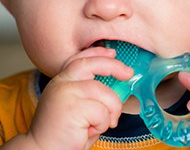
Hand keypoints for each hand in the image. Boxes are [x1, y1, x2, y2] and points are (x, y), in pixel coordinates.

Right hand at [1, 47, 133, 149]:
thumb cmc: (63, 134)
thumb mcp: (77, 107)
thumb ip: (90, 94)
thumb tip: (116, 85)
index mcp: (61, 82)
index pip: (79, 59)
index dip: (97, 53)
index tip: (112, 53)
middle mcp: (61, 83)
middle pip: (92, 65)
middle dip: (114, 66)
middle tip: (128, 73)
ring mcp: (65, 94)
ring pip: (104, 92)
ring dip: (110, 111)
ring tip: (99, 125)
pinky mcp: (72, 108)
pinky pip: (102, 112)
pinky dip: (102, 124)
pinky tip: (88, 131)